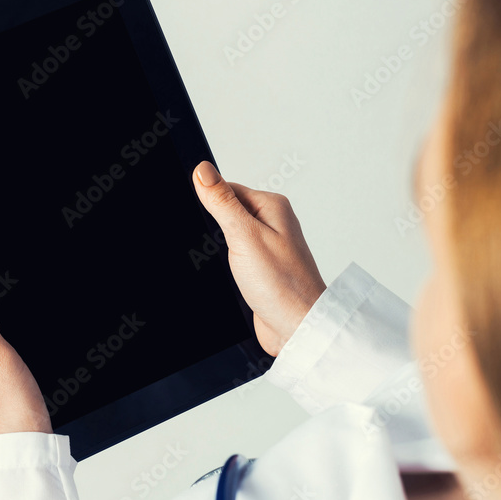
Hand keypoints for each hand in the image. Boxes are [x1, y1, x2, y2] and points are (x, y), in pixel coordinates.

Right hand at [192, 161, 325, 355]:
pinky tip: (229, 275)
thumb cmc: (282, 285)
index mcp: (272, 206)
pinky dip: (225, 263)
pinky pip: (234, 255)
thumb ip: (222, 202)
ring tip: (228, 264)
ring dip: (219, 249)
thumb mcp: (244, 236)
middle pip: (226, 211)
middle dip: (213, 228)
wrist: (297, 329)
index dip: (209, 203)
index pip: (227, 188)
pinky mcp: (261, 266)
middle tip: (220, 247)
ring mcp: (267, 245)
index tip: (204, 221)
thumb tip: (202, 170)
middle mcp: (272, 222)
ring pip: (228, 235)